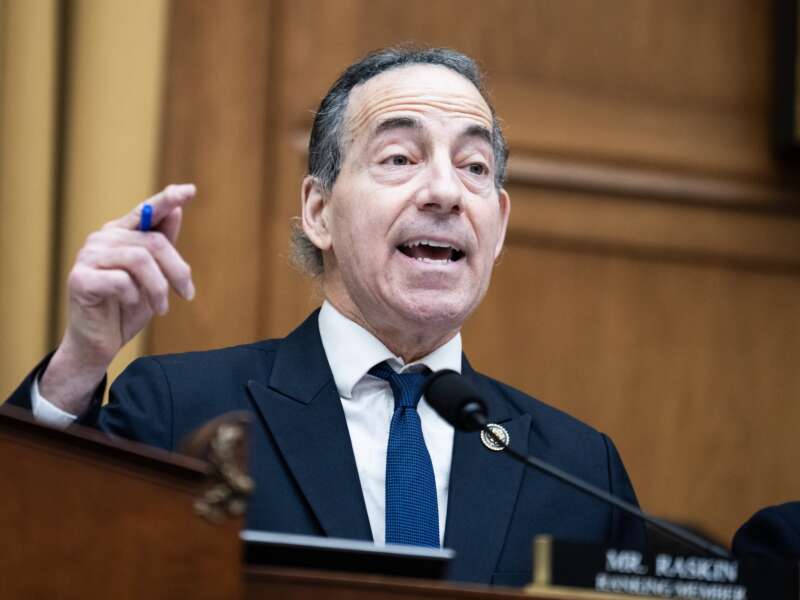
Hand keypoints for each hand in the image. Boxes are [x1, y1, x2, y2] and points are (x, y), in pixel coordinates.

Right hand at [40, 184, 196, 413]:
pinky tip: (131, 305)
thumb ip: (163, 244)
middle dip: (178, 270)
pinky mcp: (79, 279)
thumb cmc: (129, 307)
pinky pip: (121, 281)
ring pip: (140, 260)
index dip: (167, 200)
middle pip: (154, 242)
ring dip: (158, 288)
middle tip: (187, 294)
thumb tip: (176, 210)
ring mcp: (87, 256)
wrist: (102, 342)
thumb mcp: (155, 275)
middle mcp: (102, 239)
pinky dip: (134, 296)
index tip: (190, 190)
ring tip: (162, 308)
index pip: (146, 211)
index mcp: (121, 234)